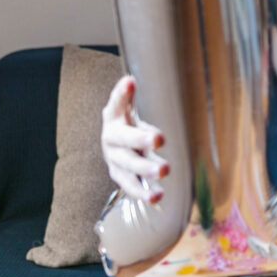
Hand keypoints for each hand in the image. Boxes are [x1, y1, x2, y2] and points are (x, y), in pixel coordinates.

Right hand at [100, 76, 168, 202]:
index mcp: (113, 117)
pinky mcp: (120, 176)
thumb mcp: (126, 108)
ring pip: (128, 166)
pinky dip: (143, 192)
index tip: (130, 82)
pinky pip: (130, 186)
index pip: (116, 103)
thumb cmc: (126, 124)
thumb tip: (128, 80)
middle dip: (141, 139)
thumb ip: (127, 97)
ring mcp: (114, 160)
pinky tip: (157, 196)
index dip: (121, 94)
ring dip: (145, 170)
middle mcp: (111, 139)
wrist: (115, 146)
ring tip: (164, 170)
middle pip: (124, 139)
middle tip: (159, 138)